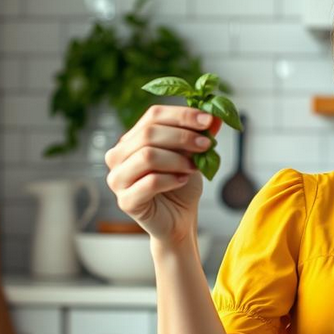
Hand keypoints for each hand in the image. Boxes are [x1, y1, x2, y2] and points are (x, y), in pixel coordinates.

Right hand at [104, 105, 221, 244]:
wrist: (179, 219)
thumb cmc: (181, 185)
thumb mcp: (192, 155)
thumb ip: (199, 135)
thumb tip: (216, 116)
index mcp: (131, 139)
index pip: (153, 115)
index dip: (182, 115)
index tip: (208, 120)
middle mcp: (117, 156)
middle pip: (149, 134)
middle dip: (183, 136)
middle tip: (206, 145)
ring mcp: (117, 179)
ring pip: (147, 156)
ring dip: (178, 159)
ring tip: (194, 167)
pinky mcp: (126, 201)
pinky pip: (150, 182)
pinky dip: (172, 179)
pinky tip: (182, 180)